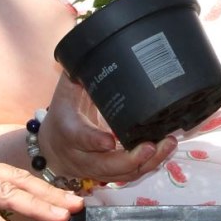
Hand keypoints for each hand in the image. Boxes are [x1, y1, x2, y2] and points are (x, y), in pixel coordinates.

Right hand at [37, 76, 177, 184]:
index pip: (78, 137)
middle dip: (130, 159)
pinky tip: (165, 151)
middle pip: (104, 165)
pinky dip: (148, 165)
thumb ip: (80, 72)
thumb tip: (95, 45)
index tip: (110, 140)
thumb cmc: (63, 112)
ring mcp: (94, 168)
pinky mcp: (108, 174)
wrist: (52, 147)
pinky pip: (129, 175)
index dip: (93, 141)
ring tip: (167, 145)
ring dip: (146, 164)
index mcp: (68, 130)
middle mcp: (80, 155)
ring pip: (120, 174)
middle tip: (152, 145)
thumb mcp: (66, 90)